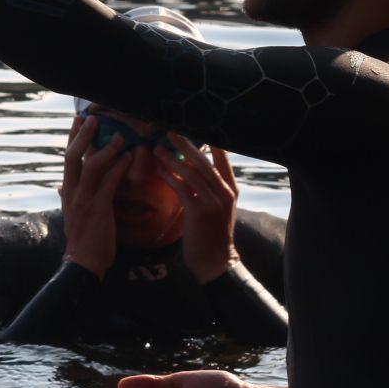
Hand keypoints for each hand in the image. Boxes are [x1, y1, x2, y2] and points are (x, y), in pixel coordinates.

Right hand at [58, 115, 130, 278]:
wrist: (82, 264)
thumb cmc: (81, 241)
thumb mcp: (70, 215)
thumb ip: (66, 198)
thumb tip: (59, 186)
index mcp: (67, 192)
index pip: (68, 159)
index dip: (72, 138)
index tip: (79, 119)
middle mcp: (72, 192)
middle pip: (73, 157)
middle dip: (82, 135)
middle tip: (93, 118)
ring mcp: (84, 199)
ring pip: (91, 166)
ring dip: (106, 148)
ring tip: (120, 136)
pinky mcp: (99, 208)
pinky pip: (108, 182)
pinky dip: (119, 168)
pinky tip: (128, 158)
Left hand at [155, 137, 240, 283]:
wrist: (215, 262)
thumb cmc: (211, 235)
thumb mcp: (215, 208)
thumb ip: (208, 189)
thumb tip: (189, 169)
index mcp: (230, 189)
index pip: (223, 158)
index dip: (209, 141)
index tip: (193, 126)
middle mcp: (225, 192)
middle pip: (204, 161)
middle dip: (186, 144)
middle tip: (170, 130)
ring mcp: (213, 202)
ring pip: (191, 173)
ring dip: (172, 158)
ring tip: (158, 147)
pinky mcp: (199, 212)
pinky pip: (182, 188)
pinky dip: (169, 177)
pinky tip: (158, 169)